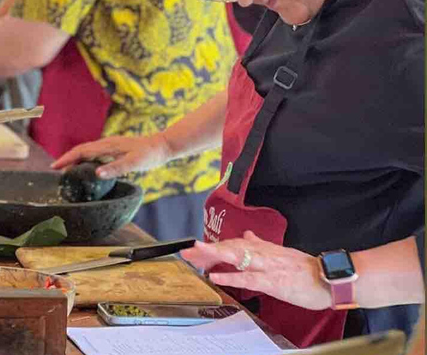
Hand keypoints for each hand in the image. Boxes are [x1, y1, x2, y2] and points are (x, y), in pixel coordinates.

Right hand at [50, 133, 172, 178]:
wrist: (162, 146)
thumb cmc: (149, 155)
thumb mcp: (134, 163)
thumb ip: (116, 168)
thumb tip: (96, 174)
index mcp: (108, 146)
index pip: (81, 151)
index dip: (67, 158)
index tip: (54, 167)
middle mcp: (106, 144)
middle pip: (81, 150)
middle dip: (67, 159)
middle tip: (55, 170)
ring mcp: (110, 146)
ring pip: (87, 152)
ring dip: (75, 159)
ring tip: (66, 171)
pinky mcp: (115, 150)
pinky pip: (95, 154)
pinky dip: (85, 160)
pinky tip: (86, 168)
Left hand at [180, 231, 332, 310]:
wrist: (331, 279)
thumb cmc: (307, 270)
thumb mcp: (282, 253)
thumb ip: (261, 245)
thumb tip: (247, 235)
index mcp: (264, 249)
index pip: (233, 244)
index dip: (213, 246)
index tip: (195, 249)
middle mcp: (263, 254)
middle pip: (230, 247)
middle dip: (207, 250)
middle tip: (186, 251)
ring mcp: (267, 266)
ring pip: (237, 257)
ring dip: (215, 254)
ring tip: (195, 254)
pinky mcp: (274, 281)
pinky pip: (248, 278)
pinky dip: (231, 276)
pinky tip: (216, 276)